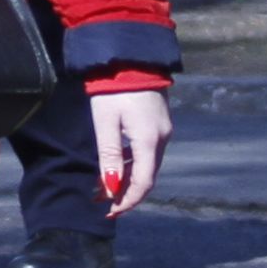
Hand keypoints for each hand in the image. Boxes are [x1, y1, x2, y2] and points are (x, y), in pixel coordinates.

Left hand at [93, 86, 169, 213]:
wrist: (131, 55)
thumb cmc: (114, 87)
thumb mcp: (106, 122)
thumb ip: (109, 156)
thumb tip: (111, 188)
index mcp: (150, 141)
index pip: (143, 183)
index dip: (127, 201)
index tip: (109, 212)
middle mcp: (163, 138)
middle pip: (147, 176)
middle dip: (125, 192)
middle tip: (102, 202)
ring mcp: (164, 129)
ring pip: (147, 165)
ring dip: (128, 178)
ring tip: (103, 186)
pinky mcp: (159, 122)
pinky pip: (148, 151)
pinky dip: (133, 163)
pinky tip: (116, 165)